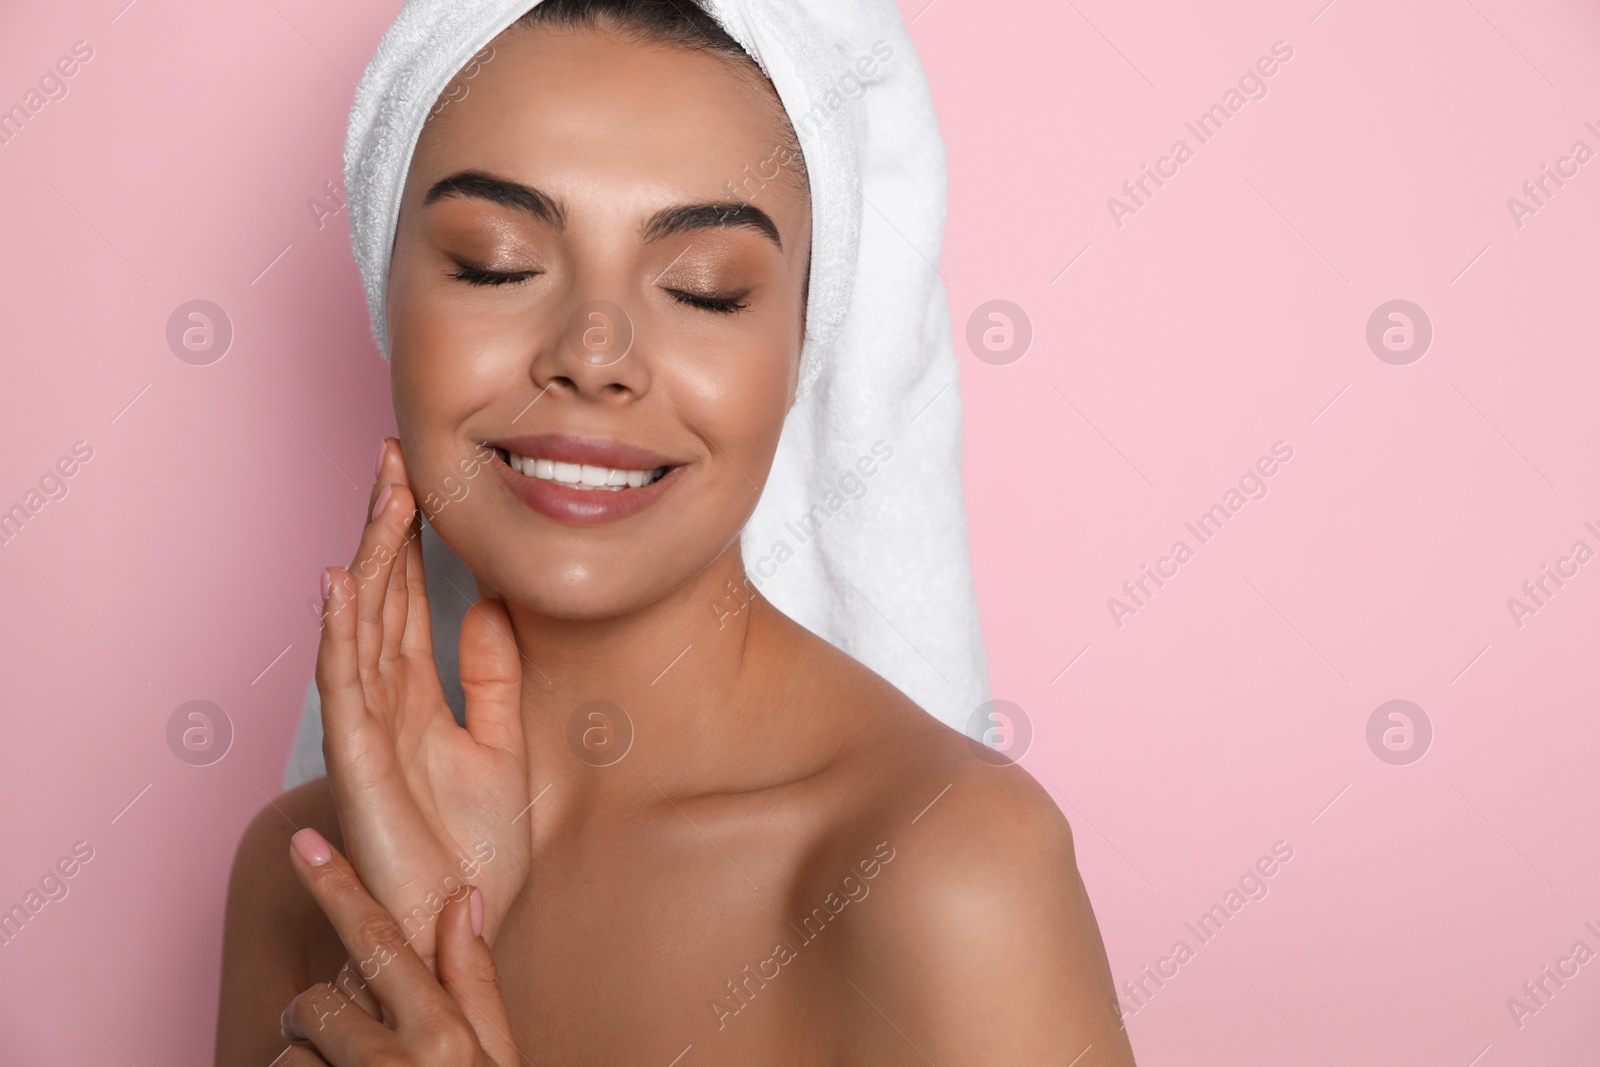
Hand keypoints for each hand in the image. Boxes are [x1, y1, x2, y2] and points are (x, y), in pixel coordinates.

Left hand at [277, 827, 520, 1065]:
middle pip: (320, 1002)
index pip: (379, 942)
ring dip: (308, 1063)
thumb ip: (475, 981)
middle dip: (323, 1019)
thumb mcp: (497, 1058)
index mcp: (445, 1035)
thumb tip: (464, 898)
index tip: (304, 846)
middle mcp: (396, 1063)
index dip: (337, 890)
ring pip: (292, 1053)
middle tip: (348, 1049)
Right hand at [315, 438, 530, 968]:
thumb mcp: (501, 742)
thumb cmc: (474, 843)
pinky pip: (345, 684)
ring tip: (381, 493)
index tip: (422, 476)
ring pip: (360, 623)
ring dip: (367, 556)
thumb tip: (488, 605)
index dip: (413, 537)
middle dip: (387, 525)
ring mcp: (366, 726)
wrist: (459, 918)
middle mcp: (383, 699)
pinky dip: (341, 631)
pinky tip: (342, 580)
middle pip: (380, 595)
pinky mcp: (358, 760)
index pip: (408, 597)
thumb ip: (490, 676)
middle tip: (395, 456)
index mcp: (415, 693)